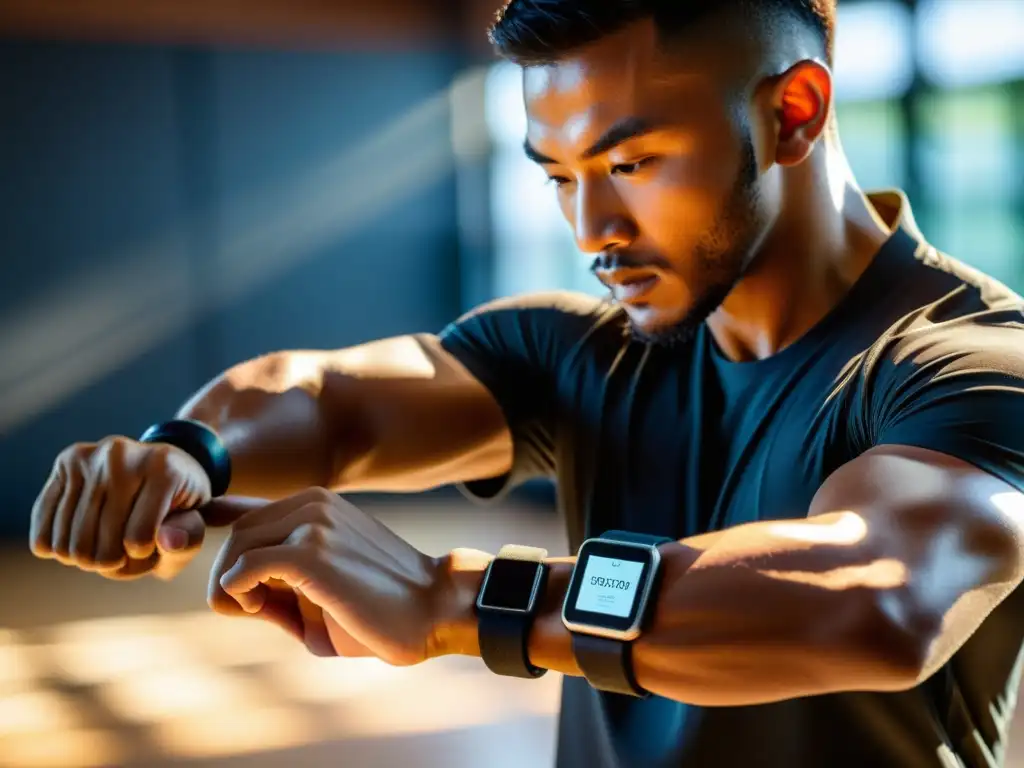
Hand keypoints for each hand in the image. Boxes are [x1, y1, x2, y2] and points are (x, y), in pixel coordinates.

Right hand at [30, 437, 211, 579]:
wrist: (158, 466)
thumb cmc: (178, 505)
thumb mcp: (194, 526)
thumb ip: (188, 540)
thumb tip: (166, 541)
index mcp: (165, 471)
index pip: (139, 538)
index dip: (142, 557)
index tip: (149, 546)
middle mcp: (124, 456)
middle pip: (100, 542)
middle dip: (111, 562)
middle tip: (122, 553)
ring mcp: (91, 456)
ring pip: (70, 540)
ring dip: (84, 558)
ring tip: (103, 546)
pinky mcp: (65, 461)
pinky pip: (43, 525)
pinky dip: (55, 547)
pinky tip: (73, 544)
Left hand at [208, 487, 453, 664]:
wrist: (434, 610)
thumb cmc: (380, 609)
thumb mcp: (322, 588)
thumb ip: (279, 582)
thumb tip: (232, 588)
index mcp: (318, 504)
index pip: (250, 515)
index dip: (233, 552)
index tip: (239, 587)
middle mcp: (313, 504)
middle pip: (239, 530)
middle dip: (231, 574)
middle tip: (255, 609)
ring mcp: (313, 523)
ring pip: (236, 544)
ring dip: (231, 585)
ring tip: (262, 610)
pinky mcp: (310, 552)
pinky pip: (244, 568)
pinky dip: (237, 593)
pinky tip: (262, 609)